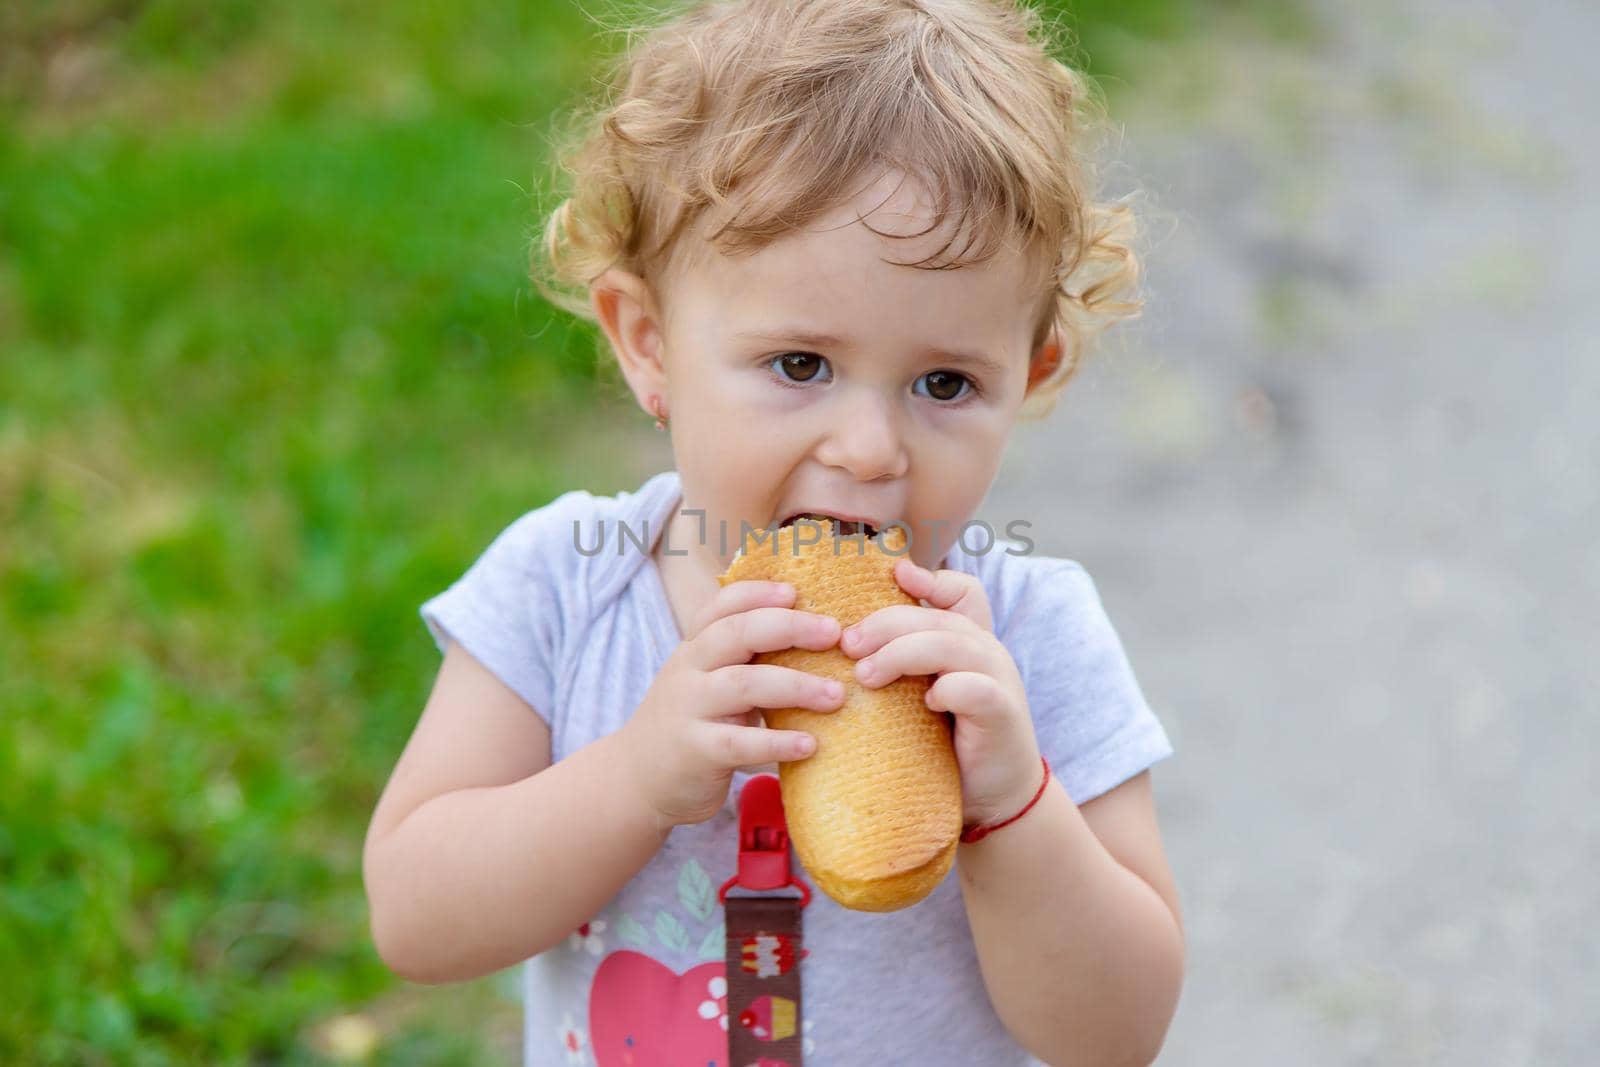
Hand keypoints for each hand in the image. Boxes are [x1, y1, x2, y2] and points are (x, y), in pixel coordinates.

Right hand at [618, 579, 844, 827]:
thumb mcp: (703, 680)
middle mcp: (689, 671)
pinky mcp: (696, 752)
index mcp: (694, 648)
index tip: (795, 591)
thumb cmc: (689, 723)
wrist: (636, 780)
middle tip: (834, 633)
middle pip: (737, 634)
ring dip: (797, 686)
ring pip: (743, 685)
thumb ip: (740, 658)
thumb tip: (810, 633)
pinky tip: (810, 744)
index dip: (757, 593)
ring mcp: (690, 710)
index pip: (721, 606)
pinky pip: (740, 743)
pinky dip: (778, 742)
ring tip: (836, 695)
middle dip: (790, 628)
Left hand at [839, 557, 1043, 827]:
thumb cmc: (946, 743)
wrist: (992, 796)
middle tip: (847, 645)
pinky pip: (974, 688)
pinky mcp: (1002, 712)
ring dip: (901, 653)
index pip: (961, 591)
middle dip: (885, 624)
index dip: (930, 577)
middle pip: (936, 615)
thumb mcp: (921, 694)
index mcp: (967, 640)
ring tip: (865, 675)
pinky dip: (947, 689)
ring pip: (950, 643)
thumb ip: (900, 663)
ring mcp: (998, 677)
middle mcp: (985, 650)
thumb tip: (844, 642)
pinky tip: (926, 704)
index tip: (894, 573)